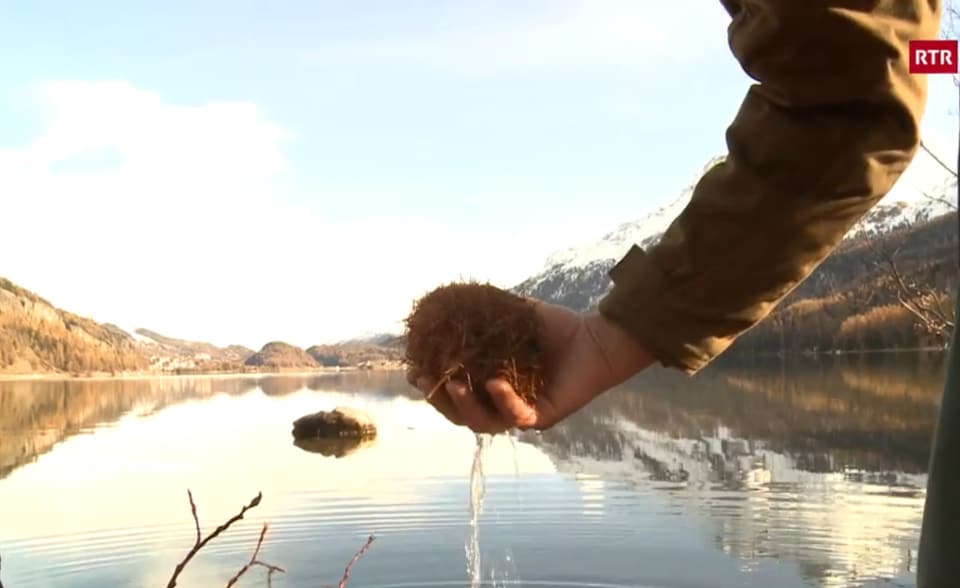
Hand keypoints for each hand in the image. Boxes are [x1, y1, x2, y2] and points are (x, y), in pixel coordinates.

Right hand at [408, 299, 654, 433]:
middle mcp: (501, 403)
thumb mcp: (511, 315)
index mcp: (488, 383)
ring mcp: (521, 413)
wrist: (596, 337)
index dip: (431, 383)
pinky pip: (518, 417)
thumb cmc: (555, 328)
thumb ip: (482, 312)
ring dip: (465, 406)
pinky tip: (496, 383)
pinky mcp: (543, 416)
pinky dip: (504, 401)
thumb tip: (446, 299)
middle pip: (460, 413)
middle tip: (425, 380)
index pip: (452, 391)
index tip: (414, 368)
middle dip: (439, 399)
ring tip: (456, 386)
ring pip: (484, 422)